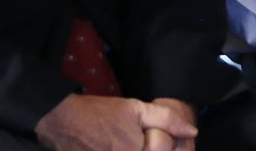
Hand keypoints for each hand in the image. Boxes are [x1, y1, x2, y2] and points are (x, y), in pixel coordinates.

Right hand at [35, 94, 197, 150]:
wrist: (63, 121)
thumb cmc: (101, 113)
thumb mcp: (135, 109)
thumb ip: (165, 120)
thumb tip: (192, 133)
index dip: (165, 150)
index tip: (160, 145)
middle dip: (151, 150)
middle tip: (138, 142)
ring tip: (122, 142)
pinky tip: (114, 147)